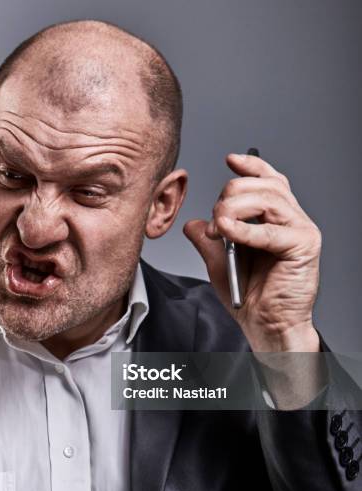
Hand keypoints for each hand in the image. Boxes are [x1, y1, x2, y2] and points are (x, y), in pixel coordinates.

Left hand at [183, 153, 320, 352]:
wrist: (265, 324)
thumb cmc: (250, 294)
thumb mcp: (220, 262)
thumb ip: (208, 240)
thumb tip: (192, 223)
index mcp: (276, 217)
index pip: (268, 179)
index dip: (249, 167)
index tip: (229, 160)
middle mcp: (292, 218)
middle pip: (263, 185)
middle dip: (229, 195)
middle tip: (214, 220)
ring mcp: (301, 230)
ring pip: (268, 199)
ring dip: (234, 209)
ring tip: (218, 228)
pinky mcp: (303, 246)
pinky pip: (270, 230)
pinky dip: (244, 229)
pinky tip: (226, 231)